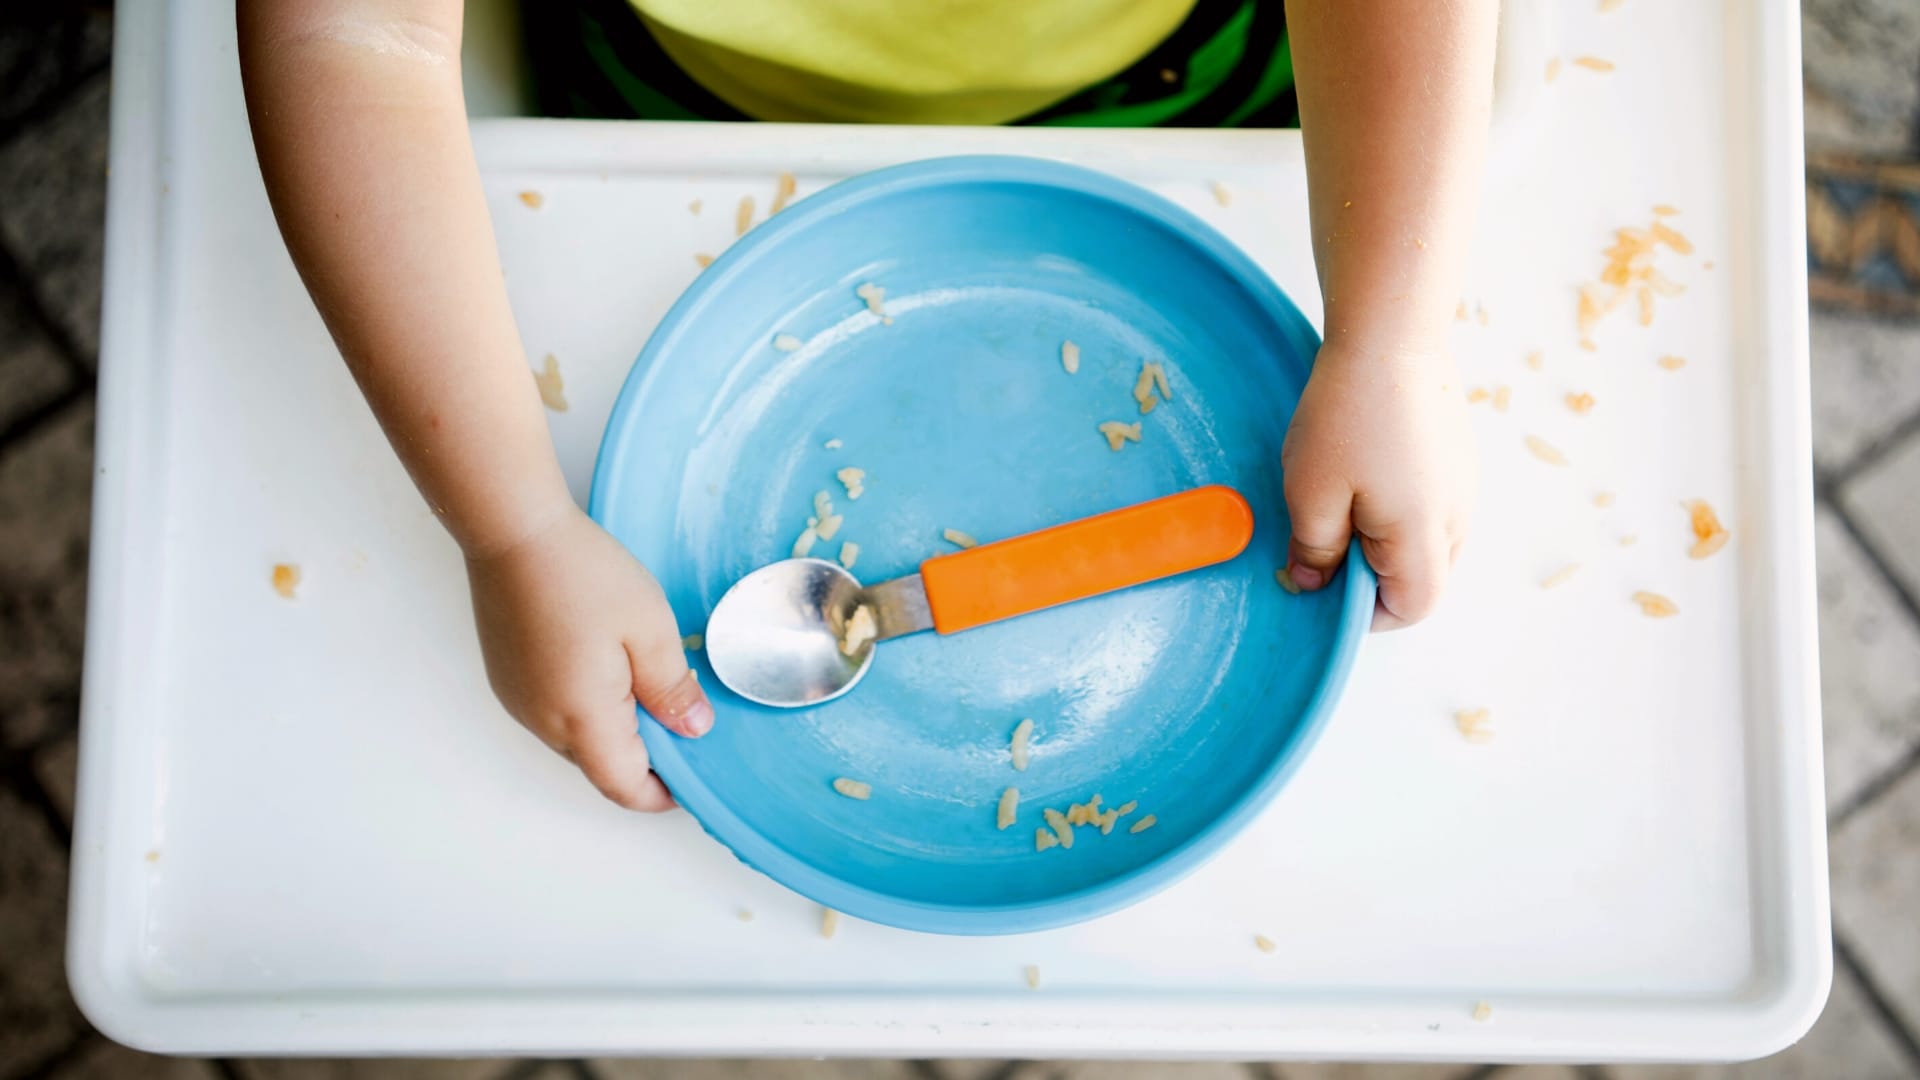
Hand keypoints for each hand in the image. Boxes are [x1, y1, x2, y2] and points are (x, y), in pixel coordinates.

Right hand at [465, 506, 712, 809]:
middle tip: (680, 720)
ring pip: (575, 740)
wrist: (514, 530)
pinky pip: (553, 712)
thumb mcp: (650, 630)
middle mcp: (542, 721)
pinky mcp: (508, 678)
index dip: (660, 794)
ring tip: (647, 685)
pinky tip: (607, 666)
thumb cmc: (584, 574)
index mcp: (582, 718)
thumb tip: (693, 730)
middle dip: (642, 757)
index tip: (691, 780)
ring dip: (613, 730)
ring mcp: (519, 701)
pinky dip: (586, 708)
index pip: (622, 787)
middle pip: (599, 765)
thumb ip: (673, 689)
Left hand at [1280, 343, 1476, 630]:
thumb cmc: (1348, 413)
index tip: (1324, 589)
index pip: (1412, 607)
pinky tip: (1363, 468)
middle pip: (1425, 577)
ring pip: (1428, 540)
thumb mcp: (1311, 492)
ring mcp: (1464, 482)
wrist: (1391, 333)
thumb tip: (1313, 583)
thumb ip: (1314, 550)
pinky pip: (1431, 503)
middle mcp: (1457, 515)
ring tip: (1341, 498)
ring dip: (1385, 539)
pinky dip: (1398, 506)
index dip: (1367, 614)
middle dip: (1374, 576)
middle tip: (1326, 542)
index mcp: (1426, 535)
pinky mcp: (1457, 454)